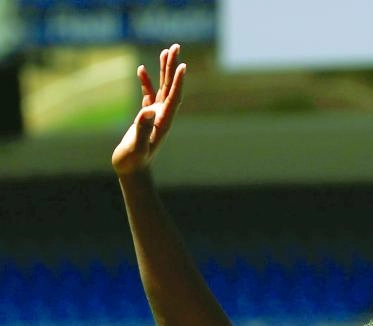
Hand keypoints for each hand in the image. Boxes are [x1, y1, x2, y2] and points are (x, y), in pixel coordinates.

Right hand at [112, 43, 186, 175]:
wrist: (131, 171)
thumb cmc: (133, 162)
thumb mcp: (136, 148)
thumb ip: (142, 130)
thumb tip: (148, 111)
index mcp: (163, 123)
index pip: (173, 98)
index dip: (178, 82)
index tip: (182, 65)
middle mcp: (162, 117)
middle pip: (171, 88)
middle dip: (173, 68)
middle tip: (175, 47)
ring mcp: (155, 117)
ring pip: (163, 89)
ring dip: (164, 71)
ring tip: (166, 51)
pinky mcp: (146, 118)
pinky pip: (149, 96)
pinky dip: (147, 83)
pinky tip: (142, 70)